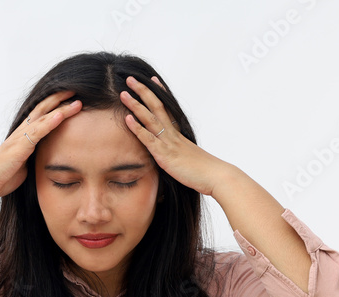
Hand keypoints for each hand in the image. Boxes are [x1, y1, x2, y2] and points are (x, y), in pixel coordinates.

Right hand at [0, 90, 82, 199]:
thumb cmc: (2, 175)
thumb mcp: (23, 165)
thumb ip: (34, 158)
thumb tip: (44, 160)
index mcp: (23, 136)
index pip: (41, 114)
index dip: (56, 105)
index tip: (71, 99)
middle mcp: (22, 132)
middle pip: (43, 108)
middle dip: (60, 99)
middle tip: (76, 91)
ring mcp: (20, 137)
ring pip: (44, 117)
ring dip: (61, 108)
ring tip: (77, 102)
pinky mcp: (20, 146)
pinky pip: (38, 131)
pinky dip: (50, 122)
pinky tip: (61, 115)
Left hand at [119, 75, 230, 197]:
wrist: (215, 176)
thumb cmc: (204, 170)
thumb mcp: (189, 157)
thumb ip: (179, 152)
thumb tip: (177, 154)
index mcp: (178, 133)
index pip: (167, 107)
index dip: (159, 92)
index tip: (151, 79)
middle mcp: (173, 134)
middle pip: (156, 106)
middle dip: (142, 91)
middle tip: (130, 78)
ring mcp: (168, 143)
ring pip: (150, 118)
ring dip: (135, 105)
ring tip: (123, 93)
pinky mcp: (164, 155)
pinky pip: (148, 139)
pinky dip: (137, 128)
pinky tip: (127, 118)